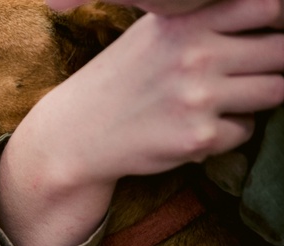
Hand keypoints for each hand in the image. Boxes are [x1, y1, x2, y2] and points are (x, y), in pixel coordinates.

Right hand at [0, 0, 283, 245]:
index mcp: (186, 22)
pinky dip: (229, 133)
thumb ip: (206, 18)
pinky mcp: (198, 137)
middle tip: (242, 75)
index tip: (265, 35)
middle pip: (281, 52)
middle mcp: (195, 55)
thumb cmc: (122, 80)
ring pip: (274, 92)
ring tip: (219, 101)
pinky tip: (194, 127)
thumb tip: (273, 13)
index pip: (268, 6)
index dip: (278, 22)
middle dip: (271, 64)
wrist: (76, 134)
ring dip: (256, 99)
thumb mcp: (154, 33)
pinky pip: (246, 131)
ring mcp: (198, 98)